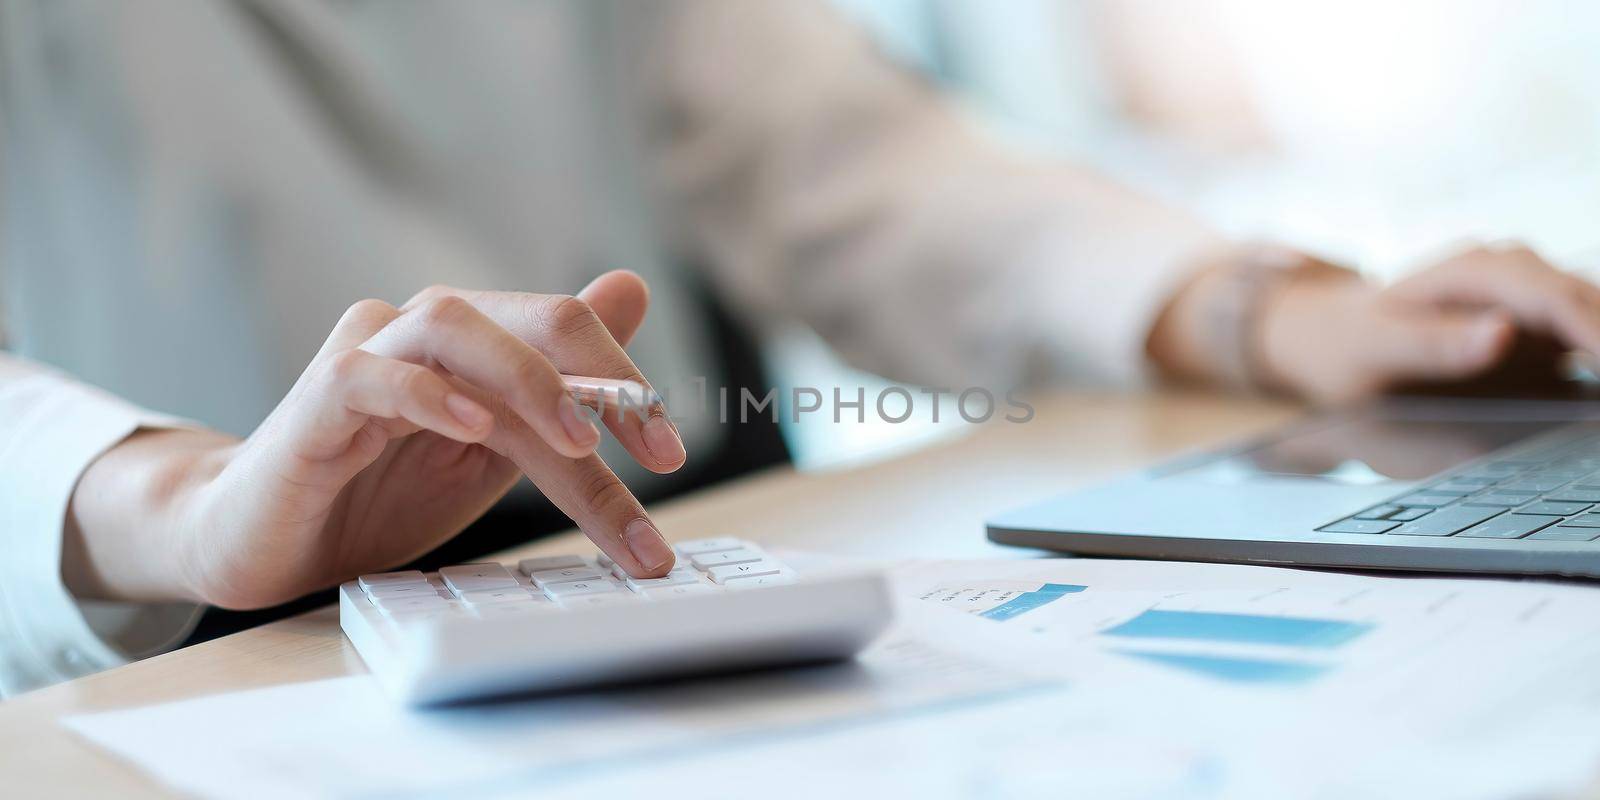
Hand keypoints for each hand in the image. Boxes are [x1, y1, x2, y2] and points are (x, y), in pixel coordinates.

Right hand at [63, 271, 686, 608]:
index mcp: (473, 344)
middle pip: (530, 320)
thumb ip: (557, 384)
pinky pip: (372, 374)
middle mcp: (422, 332)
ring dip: (529, 380)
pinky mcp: (317, 398)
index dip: (628, 385)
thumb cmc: (378, 491)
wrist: (263, 541)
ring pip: (455, 326)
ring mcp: (367, 354)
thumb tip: (633, 288)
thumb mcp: (494, 448)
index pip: (567, 335)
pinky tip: (474, 427)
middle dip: (604, 383)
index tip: (669, 455)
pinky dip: (429, 394)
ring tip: (577, 440)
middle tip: (654, 457)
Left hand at [1257, 243, 1599, 402]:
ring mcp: (1524, 289)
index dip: (1593, 331)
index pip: (1549, 296)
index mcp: (1469, 270)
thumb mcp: (1375, 349)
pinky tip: (1598, 383)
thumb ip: (1435, 344)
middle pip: (1581, 298)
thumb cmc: (1346, 344)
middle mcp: (1506, 268)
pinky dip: (1596, 351)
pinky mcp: (1533, 317)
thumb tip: (1502, 333)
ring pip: (1589, 307)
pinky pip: (1582, 327)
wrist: (1328, 334)